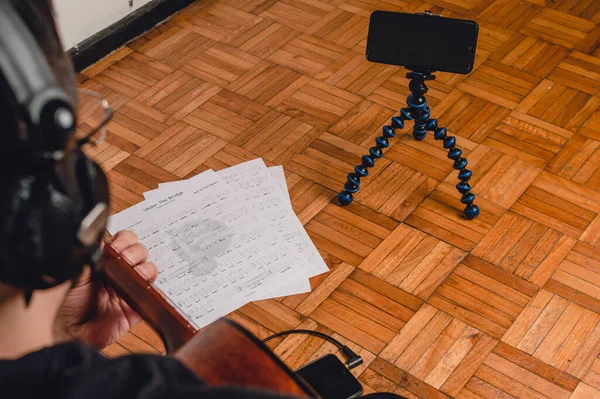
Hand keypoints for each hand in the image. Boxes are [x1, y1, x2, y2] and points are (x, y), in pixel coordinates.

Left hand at [54, 230, 157, 348]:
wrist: (70, 332)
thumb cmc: (66, 304)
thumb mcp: (74, 274)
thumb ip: (88, 257)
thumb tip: (100, 243)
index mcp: (106, 261)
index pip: (124, 240)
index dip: (124, 240)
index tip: (117, 247)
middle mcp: (120, 271)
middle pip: (140, 251)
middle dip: (135, 252)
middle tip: (125, 260)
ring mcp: (130, 287)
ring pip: (149, 269)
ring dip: (144, 268)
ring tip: (132, 275)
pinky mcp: (137, 306)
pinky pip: (153, 294)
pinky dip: (152, 289)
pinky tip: (141, 288)